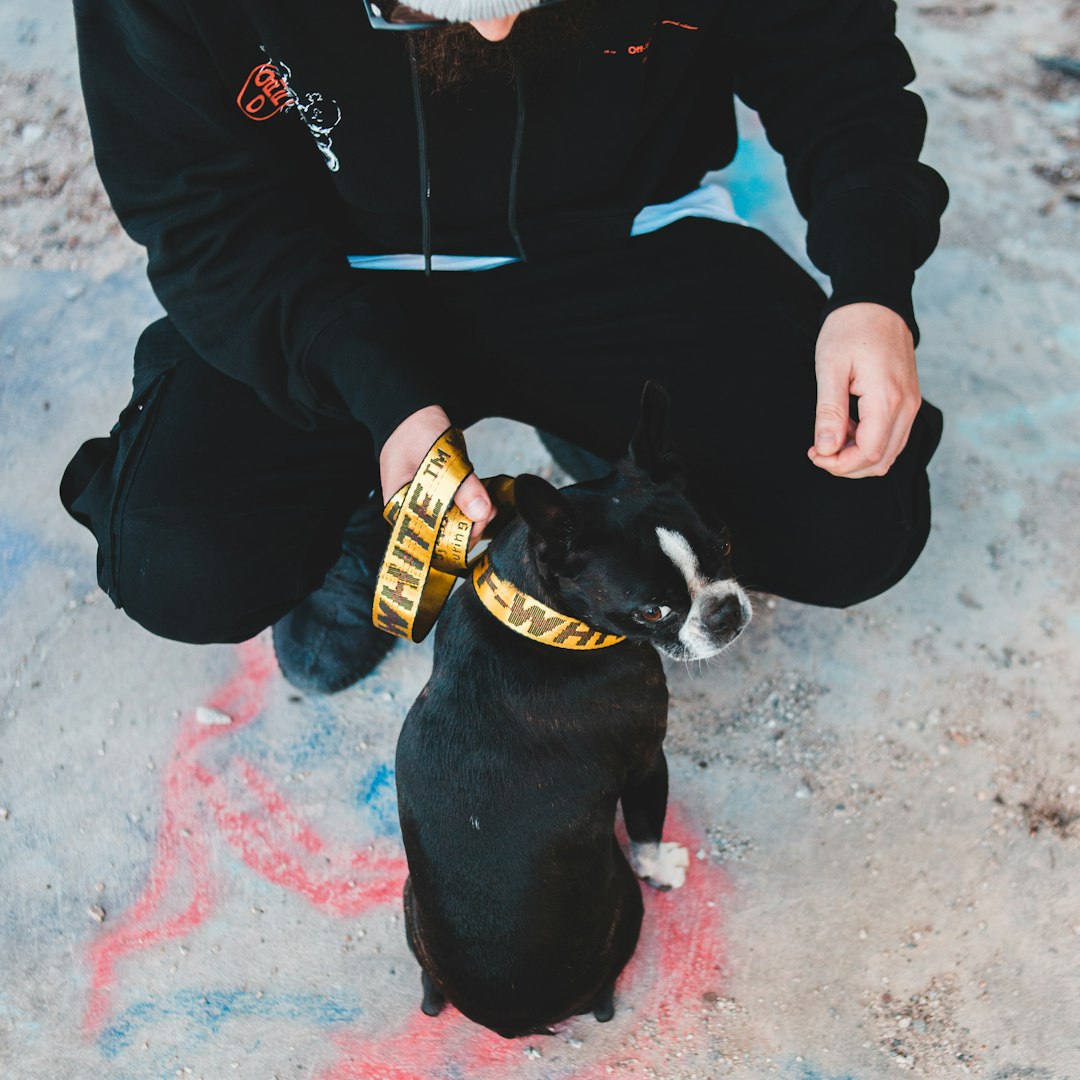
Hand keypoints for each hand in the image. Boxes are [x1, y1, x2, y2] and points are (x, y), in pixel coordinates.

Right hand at [379, 405, 494, 537]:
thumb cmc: (414, 430)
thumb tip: (480, 513)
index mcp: (400, 508)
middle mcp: (411, 512)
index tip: (477, 526)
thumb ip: (460, 484)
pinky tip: (484, 502)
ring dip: (474, 519)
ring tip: (488, 505)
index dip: (454, 541)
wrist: (414, 412)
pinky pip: (458, 512)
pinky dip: (473, 510)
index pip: (426, 541)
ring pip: (453, 526)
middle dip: (469, 529)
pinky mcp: (439, 499)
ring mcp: (425, 506)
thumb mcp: (438, 455)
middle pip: (442, 537)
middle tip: (488, 512)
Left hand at [807, 302, 920, 478]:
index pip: (868, 453)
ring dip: (857, 456)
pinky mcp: (908, 400)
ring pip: (889, 453)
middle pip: (881, 460)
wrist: (876, 302)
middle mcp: (907, 406)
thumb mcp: (830, 368)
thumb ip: (830, 412)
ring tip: (830, 437)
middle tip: (818, 450)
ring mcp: (911, 404)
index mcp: (887, 398)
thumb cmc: (850, 329)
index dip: (839, 464)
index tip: (814, 454)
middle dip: (847, 466)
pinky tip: (847, 426)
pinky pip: (892, 436)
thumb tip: (826, 449)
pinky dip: (869, 442)